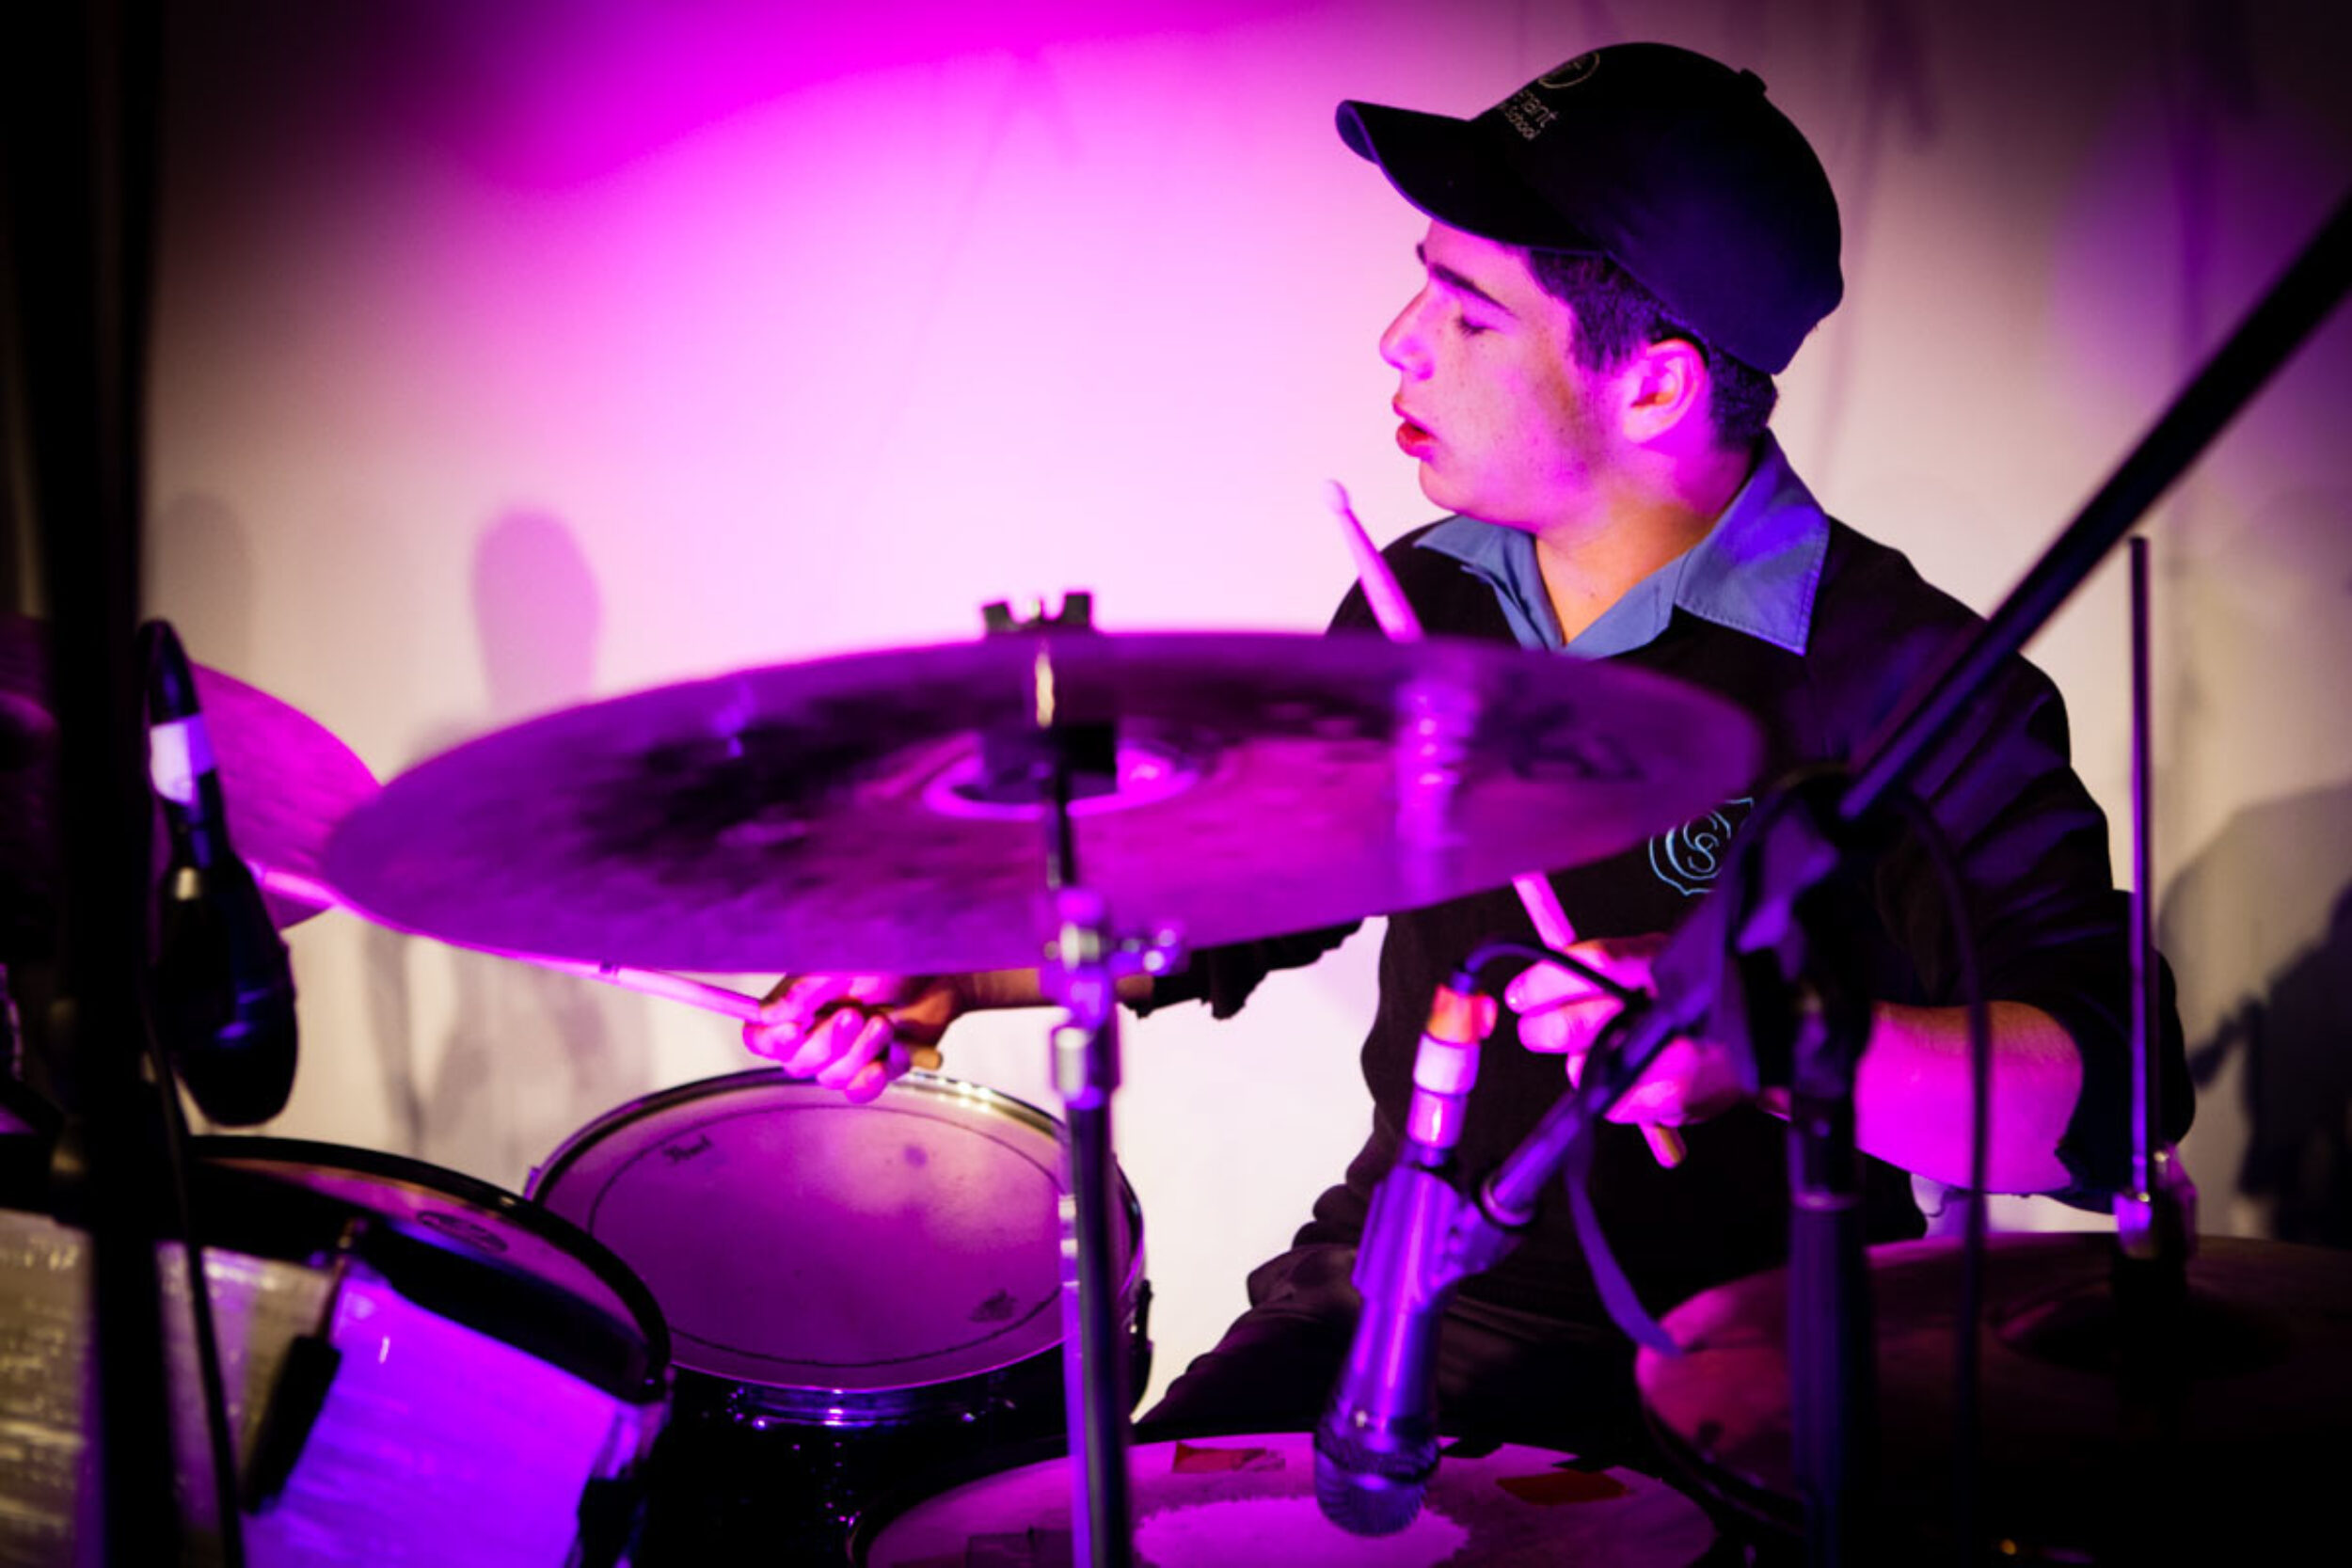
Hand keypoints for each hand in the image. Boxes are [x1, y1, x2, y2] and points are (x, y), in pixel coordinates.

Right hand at [741, 973, 962, 1103]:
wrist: (945, 976)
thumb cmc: (893, 960)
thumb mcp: (843, 967)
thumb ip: (802, 992)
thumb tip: (764, 1015)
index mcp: (800, 1005)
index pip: (761, 1037)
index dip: (771, 1041)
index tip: (794, 1029)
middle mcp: (817, 1032)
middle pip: (796, 1064)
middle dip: (827, 1043)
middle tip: (855, 1014)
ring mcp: (846, 1054)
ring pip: (830, 1078)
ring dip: (859, 1053)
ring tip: (884, 1024)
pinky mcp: (875, 1069)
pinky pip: (858, 1092)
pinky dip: (871, 1079)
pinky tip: (888, 1059)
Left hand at [1503, 936, 1746, 1127]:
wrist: (1762, 1036)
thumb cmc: (1693, 999)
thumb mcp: (1657, 960)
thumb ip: (1603, 968)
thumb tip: (1532, 989)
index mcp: (1663, 961)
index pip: (1594, 965)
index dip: (1546, 980)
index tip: (1521, 994)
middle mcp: (1672, 1010)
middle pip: (1575, 1024)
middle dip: (1543, 1029)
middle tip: (1535, 1028)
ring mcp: (1675, 1060)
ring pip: (1582, 1068)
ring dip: (1578, 1061)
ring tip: (1602, 1049)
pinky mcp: (1674, 1101)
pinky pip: (1608, 1104)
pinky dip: (1606, 1089)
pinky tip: (1626, 1073)